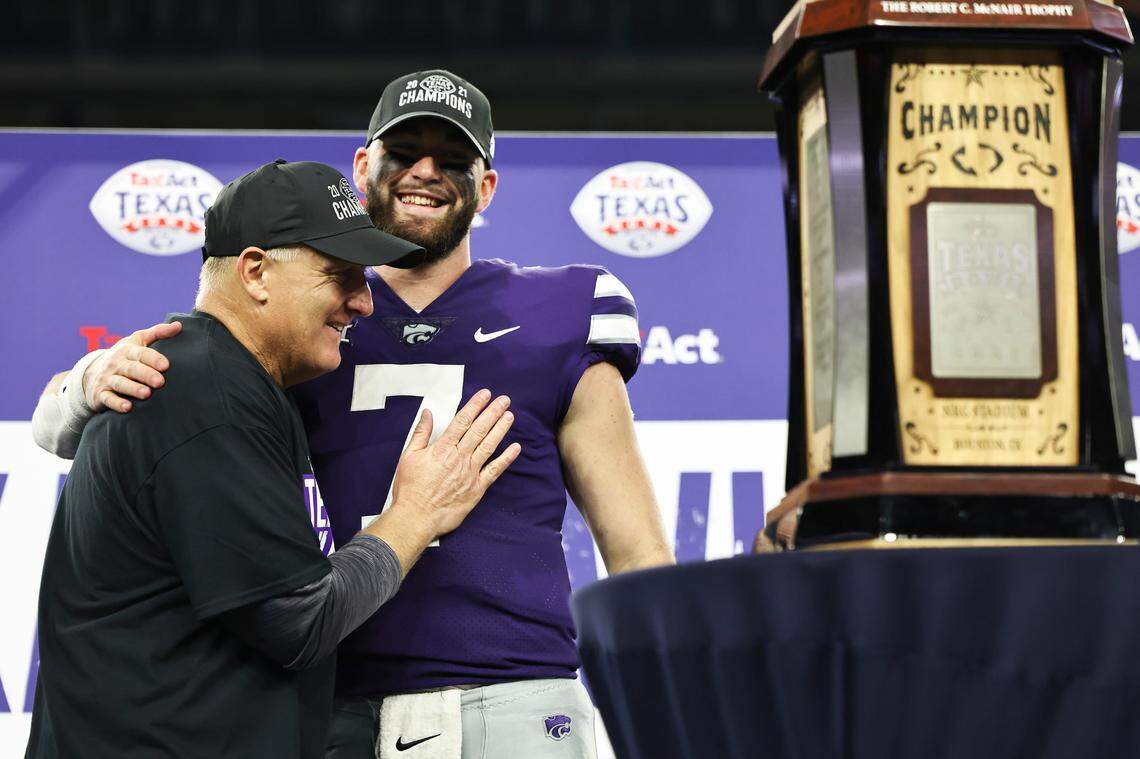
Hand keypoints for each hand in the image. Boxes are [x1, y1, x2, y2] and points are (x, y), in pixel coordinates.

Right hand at [83, 322, 180, 412]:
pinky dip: (116, 403)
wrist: (92, 371)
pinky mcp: (100, 394)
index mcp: (127, 350)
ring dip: (133, 389)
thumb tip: (179, 325)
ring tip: (146, 394)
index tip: (166, 365)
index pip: (141, 353)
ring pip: (120, 383)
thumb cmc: (125, 355)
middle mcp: (116, 363)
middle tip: (160, 382)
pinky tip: (127, 408)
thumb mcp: (138, 340)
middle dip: (146, 375)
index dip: (153, 359)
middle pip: (131, 369)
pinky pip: (108, 399)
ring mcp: (107, 378)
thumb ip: (158, 332)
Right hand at [389, 389, 520, 538]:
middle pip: (479, 430)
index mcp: (442, 448)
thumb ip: (420, 433)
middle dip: (493, 412)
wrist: (416, 517)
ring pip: (489, 446)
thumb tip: (428, 413)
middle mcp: (459, 457)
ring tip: (509, 415)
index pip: (463, 421)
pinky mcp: (477, 489)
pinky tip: (515, 448)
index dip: (475, 405)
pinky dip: (506, 459)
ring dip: (501, 429)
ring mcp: (470, 473)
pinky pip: (494, 471)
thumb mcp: (408, 456)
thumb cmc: (410, 489)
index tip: (485, 394)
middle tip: (504, 400)